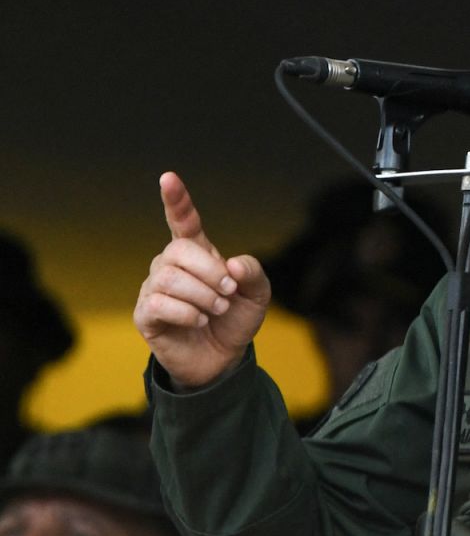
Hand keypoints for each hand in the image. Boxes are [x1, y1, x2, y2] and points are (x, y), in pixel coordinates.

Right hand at [134, 172, 270, 388]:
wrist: (223, 358)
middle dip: (210, 271)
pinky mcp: (145, 314)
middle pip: (180, 250)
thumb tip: (231, 264)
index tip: (168, 177)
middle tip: (228, 292)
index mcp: (198, 253)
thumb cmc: (236, 319)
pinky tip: (198, 322)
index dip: (177, 199)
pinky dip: (187, 314)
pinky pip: (159, 304)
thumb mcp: (258, 294)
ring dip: (202, 296)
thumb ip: (253, 272)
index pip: (183, 220)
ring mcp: (154, 288)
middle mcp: (170, 265)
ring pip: (170, 278)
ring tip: (215, 311)